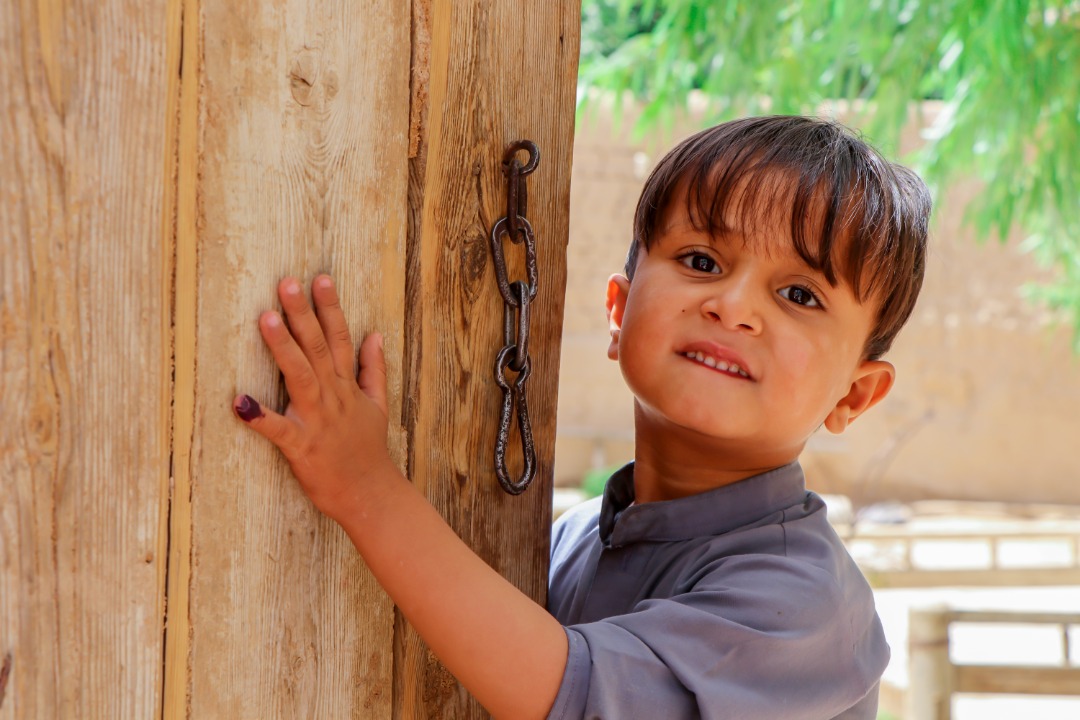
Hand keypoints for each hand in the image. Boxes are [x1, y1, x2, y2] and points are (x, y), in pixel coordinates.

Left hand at [232, 274, 395, 521]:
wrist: (370, 494)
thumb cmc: (367, 451)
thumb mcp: (378, 405)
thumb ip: (373, 369)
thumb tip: (374, 334)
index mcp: (348, 387)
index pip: (340, 339)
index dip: (330, 308)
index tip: (319, 279)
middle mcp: (334, 397)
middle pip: (318, 349)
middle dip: (303, 315)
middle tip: (287, 284)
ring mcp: (318, 421)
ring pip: (300, 376)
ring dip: (284, 347)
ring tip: (267, 318)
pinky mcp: (302, 447)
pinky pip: (278, 430)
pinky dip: (259, 417)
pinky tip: (238, 401)